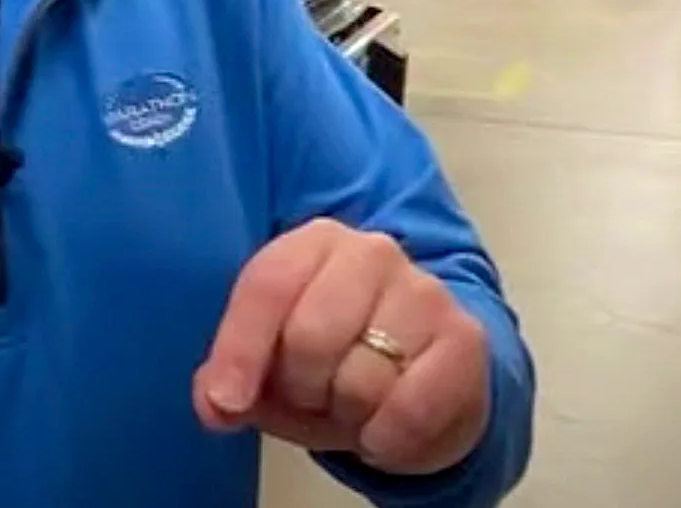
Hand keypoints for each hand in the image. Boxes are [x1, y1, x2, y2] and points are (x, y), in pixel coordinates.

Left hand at [193, 219, 488, 476]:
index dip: (240, 350)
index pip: (268, 286)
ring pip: (360, 378)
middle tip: (317, 396)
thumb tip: (216, 403)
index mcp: (313, 244)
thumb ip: (230, 381)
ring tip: (357, 405)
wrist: (426, 387)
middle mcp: (371, 252)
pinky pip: (408, 408)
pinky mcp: (465, 338)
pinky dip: (387, 437)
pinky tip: (386, 428)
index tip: (226, 401)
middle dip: (303, 388)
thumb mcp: (273, 375)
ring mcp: (423, 290)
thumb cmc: (337, 371)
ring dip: (349, 414)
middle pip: (310, 335)